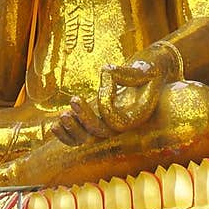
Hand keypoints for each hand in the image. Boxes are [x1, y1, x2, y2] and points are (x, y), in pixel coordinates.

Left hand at [49, 54, 170, 147]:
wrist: (153, 72)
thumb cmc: (150, 68)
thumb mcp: (146, 67)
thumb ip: (131, 72)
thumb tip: (107, 72)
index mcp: (135, 117)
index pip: (110, 123)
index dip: (93, 113)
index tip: (78, 96)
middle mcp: (122, 126)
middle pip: (98, 135)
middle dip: (80, 124)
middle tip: (67, 109)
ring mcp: (110, 124)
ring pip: (88, 140)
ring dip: (72, 133)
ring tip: (59, 119)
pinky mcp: (100, 120)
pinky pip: (83, 135)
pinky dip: (68, 135)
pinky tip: (55, 126)